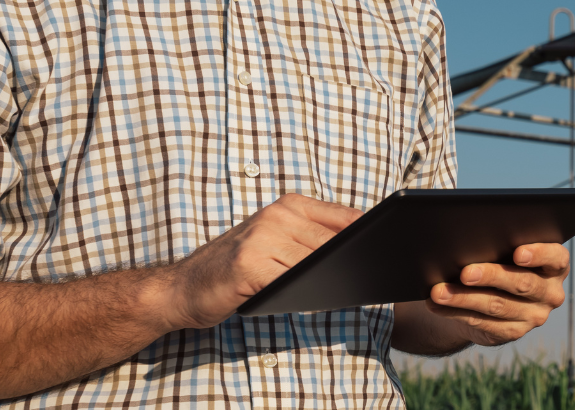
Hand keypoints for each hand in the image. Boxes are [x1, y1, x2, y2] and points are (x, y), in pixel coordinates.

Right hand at [157, 194, 362, 329]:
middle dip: (356, 261)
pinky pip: (293, 279)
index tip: (391, 251)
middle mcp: (277, 215)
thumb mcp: (278, 244)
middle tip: (378, 277)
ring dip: (335, 278)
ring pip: (317, 261)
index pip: (346, 217)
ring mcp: (263, 237)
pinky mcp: (251, 264)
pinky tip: (318, 300)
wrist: (184, 287)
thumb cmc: (239, 269)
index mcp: (290, 205)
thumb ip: (315, 241)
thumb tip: (364, 254)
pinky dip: (309, 292)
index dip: (370, 236)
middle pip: (335, 241)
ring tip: (352, 291)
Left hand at [426, 243, 568, 345]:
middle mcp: (551, 292)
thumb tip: (469, 241)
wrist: (497, 297)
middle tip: (465, 272)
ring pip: (497, 305)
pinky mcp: (514, 332)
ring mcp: (535, 316)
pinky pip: (482, 322)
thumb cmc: (502, 259)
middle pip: (522, 283)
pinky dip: (456, 312)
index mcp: (556, 265)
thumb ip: (502, 244)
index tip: (517, 253)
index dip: (538, 254)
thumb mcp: (508, 250)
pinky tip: (437, 305)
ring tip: (439, 291)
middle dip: (491, 276)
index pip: (555, 258)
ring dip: (464, 298)